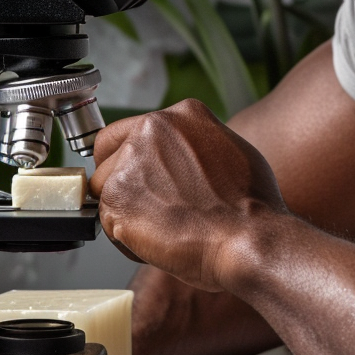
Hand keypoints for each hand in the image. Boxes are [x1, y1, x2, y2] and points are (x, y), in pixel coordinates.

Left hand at [90, 99, 288, 290]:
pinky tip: (159, 241)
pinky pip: (107, 220)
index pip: (132, 130)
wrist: (248, 237)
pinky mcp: (116, 198)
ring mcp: (130, 162)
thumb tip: (179, 158)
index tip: (143, 176)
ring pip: (105, 189)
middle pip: (109, 154)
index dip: (134, 158)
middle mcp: (151, 129)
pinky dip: (125, 237)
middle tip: (146, 204)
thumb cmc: (249, 204)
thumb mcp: (228, 149)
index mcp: (181, 114)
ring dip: (124, 210)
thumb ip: (194, 144)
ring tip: (161, 227)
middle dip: (120, 179)